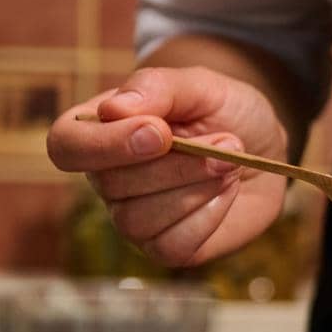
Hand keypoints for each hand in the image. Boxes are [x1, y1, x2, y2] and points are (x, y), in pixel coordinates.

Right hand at [47, 66, 289, 265]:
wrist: (264, 147)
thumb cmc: (224, 112)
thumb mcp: (199, 84)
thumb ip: (157, 86)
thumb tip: (114, 108)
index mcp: (98, 130)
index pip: (66, 145)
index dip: (106, 145)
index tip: (161, 132)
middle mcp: (107, 179)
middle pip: (112, 185)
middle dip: (178, 165)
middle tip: (227, 142)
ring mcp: (133, 218)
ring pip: (138, 220)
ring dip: (195, 188)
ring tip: (229, 162)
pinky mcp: (166, 247)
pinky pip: (172, 246)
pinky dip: (208, 216)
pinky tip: (226, 191)